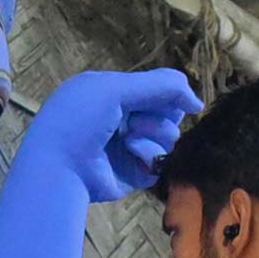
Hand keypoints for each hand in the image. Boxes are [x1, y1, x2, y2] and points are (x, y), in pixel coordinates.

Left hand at [24, 69, 202, 201]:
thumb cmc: (80, 120)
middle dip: (162, 112)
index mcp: (110, 93)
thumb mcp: (115, 89)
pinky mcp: (133, 172)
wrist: (60, 165)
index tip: (180, 96)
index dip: (170, 91)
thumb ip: (160, 86)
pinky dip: (148, 153)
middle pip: (168, 111)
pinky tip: (130, 152)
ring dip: (154, 131)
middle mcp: (120, 118)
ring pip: (168, 135)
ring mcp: (127, 146)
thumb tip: (198, 102)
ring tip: (129, 135)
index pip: (155, 87)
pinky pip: (159, 159)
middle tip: (140, 116)